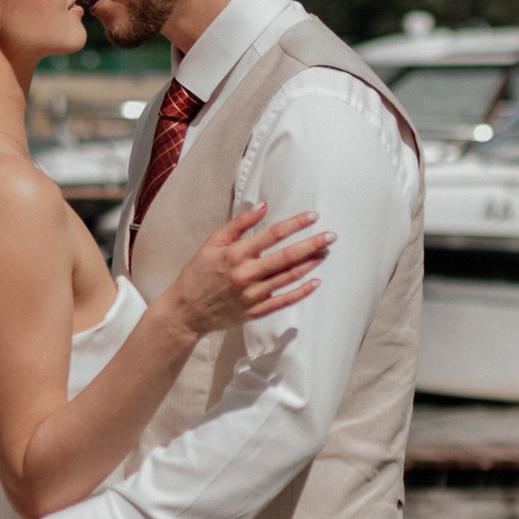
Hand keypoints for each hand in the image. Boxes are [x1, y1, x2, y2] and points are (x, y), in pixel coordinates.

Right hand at [168, 204, 330, 339]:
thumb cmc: (198, 273)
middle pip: (286, 257)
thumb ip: (238, 224)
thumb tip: (263, 206)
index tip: (313, 216)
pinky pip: (283, 301)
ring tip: (325, 253)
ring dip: (310, 264)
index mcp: (236, 254)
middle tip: (331, 236)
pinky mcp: (255, 311)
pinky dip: (301, 292)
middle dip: (312, 245)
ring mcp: (253, 295)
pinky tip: (315, 282)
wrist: (187, 311)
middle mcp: (247, 274)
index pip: (272, 234)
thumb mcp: (212, 243)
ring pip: (288, 278)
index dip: (295, 224)